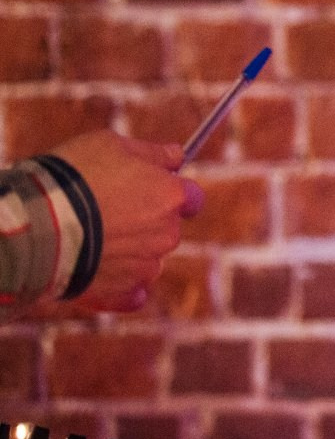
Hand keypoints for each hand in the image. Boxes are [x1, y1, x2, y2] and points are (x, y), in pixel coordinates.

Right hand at [52, 131, 204, 312]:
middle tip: (106, 213)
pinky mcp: (121, 292)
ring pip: (146, 259)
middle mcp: (167, 234)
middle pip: (166, 229)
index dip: (172, 193)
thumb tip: (177, 156)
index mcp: (172, 196)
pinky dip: (120, 288)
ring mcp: (146, 266)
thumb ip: (153, 153)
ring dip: (128, 252)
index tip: (153, 190)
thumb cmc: (75, 177)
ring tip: (90, 240)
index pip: (192, 197)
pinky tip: (101, 276)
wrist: (38, 223)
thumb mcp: (113, 145)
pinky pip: (131, 293)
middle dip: (144, 222)